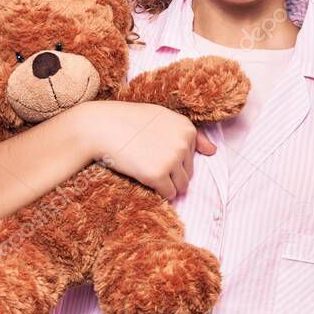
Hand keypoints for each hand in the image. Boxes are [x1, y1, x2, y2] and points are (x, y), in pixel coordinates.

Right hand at [77, 100, 216, 199]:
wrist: (100, 127)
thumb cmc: (128, 122)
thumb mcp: (162, 118)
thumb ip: (189, 134)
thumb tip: (214, 151)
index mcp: (187, 128)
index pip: (191, 157)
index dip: (171, 158)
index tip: (153, 150)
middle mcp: (183, 143)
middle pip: (188, 173)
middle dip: (170, 172)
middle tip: (145, 159)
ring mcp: (172, 159)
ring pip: (181, 186)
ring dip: (166, 184)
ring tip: (145, 168)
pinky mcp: (158, 175)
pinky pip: (168, 194)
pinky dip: (157, 191)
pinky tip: (142, 177)